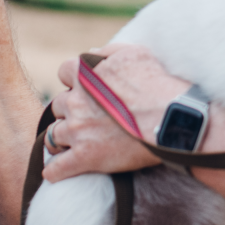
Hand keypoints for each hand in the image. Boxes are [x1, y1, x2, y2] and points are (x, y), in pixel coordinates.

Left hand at [40, 44, 185, 180]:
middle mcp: (76, 101)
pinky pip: (56, 169)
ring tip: (74, 145)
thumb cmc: (158, 84)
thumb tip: (92, 53)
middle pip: (58, 106)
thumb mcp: (135, 53)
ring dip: (61, 139)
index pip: (64, 72)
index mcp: (85, 75)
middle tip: (87, 119)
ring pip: (52, 137)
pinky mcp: (84, 157)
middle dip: (70, 111)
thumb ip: (107, 51)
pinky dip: (54, 172)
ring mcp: (77, 130)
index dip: (74, 81)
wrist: (172, 118)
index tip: (86, 90)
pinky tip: (56, 173)